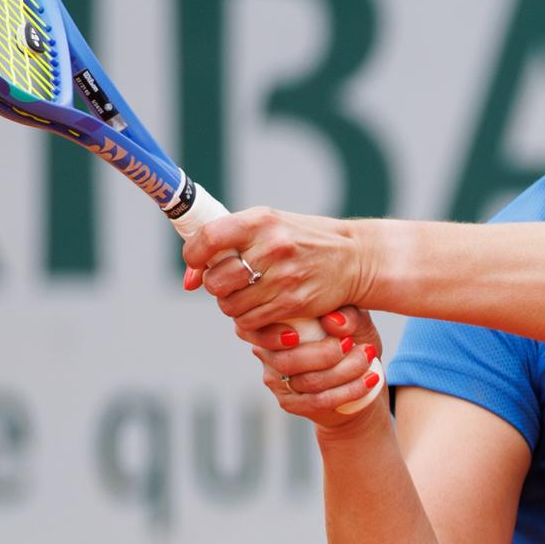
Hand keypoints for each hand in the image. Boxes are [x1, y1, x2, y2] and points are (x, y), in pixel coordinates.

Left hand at [181, 207, 371, 331]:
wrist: (355, 258)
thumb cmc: (304, 240)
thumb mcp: (271, 225)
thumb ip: (230, 241)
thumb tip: (189, 278)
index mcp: (261, 221)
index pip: (208, 238)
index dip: (192, 255)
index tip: (194, 264)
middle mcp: (272, 247)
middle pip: (215, 280)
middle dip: (215, 286)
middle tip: (229, 281)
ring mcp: (283, 277)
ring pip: (230, 306)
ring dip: (232, 305)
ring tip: (248, 293)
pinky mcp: (293, 303)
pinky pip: (251, 322)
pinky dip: (249, 319)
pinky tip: (262, 306)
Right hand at [246, 307, 385, 428]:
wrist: (358, 377)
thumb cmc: (351, 340)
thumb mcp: (356, 321)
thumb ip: (349, 315)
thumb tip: (333, 321)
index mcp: (274, 324)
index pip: (263, 331)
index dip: (280, 335)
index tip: (314, 329)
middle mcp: (267, 353)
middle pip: (288, 360)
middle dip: (327, 354)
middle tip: (352, 344)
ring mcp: (276, 381)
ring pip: (309, 381)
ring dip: (345, 371)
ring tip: (367, 359)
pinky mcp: (290, 404)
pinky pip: (319, 400)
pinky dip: (349, 390)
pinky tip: (368, 380)